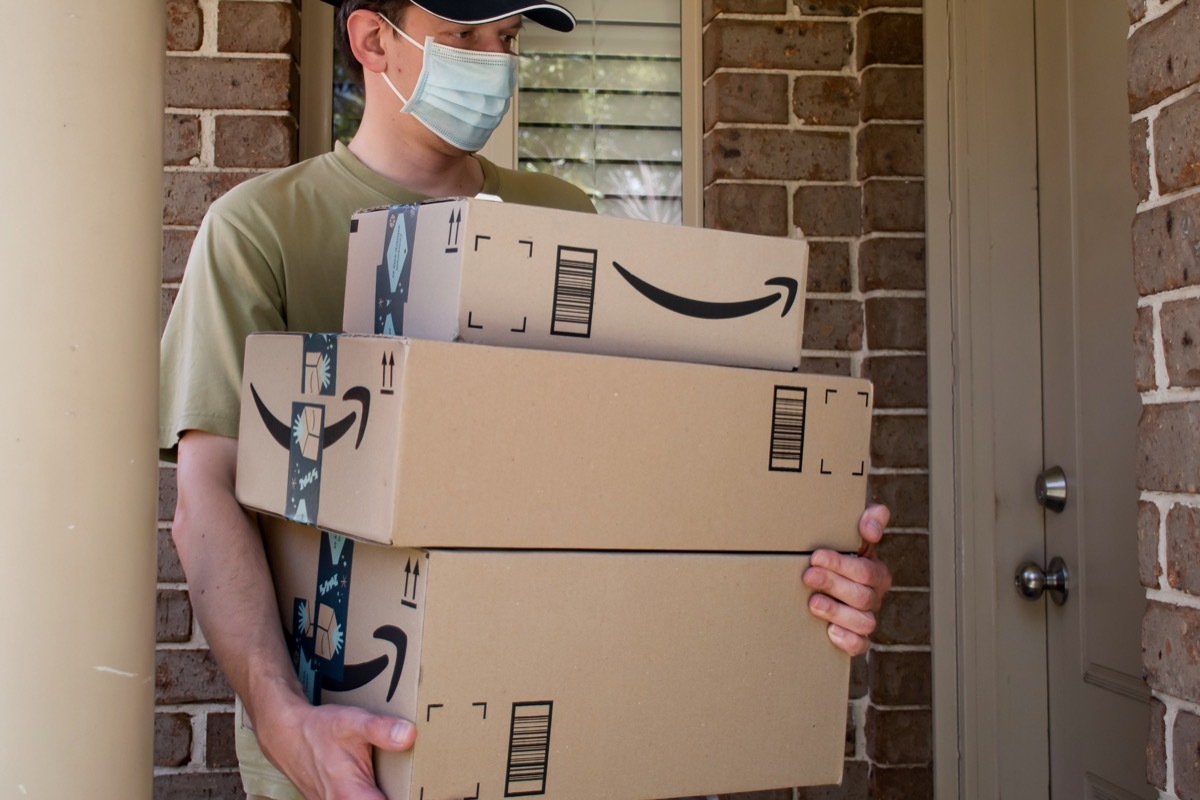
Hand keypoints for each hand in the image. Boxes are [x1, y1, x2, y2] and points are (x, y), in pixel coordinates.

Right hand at [256, 695, 416, 799]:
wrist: (287, 735)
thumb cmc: (319, 731)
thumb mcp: (352, 723)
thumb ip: (381, 730)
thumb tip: (408, 735)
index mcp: (352, 797)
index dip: (412, 798)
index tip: (433, 792)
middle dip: (404, 793)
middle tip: (426, 787)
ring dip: (391, 792)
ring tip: (410, 784)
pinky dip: (377, 793)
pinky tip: (389, 783)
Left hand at [802, 503, 891, 656]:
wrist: (824, 573)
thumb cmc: (840, 550)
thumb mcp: (853, 530)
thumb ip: (870, 518)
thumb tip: (871, 528)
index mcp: (876, 572)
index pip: (865, 571)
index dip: (841, 565)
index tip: (816, 556)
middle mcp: (874, 596)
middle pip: (862, 596)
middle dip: (832, 584)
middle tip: (808, 575)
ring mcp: (865, 618)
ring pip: (864, 622)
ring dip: (837, 612)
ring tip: (813, 602)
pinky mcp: (856, 637)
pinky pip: (861, 645)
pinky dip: (849, 641)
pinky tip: (830, 632)